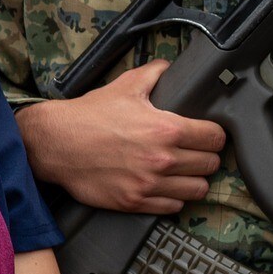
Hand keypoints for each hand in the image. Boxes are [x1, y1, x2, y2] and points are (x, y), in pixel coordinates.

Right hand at [16, 59, 226, 212]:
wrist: (56, 143)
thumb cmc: (89, 114)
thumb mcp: (126, 85)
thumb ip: (156, 73)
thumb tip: (172, 66)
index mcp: (166, 128)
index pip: (216, 138)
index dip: (215, 134)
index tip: (209, 134)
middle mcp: (162, 159)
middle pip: (210, 165)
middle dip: (207, 157)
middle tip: (196, 152)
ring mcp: (149, 184)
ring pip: (197, 190)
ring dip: (194, 180)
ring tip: (185, 172)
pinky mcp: (135, 202)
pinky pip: (173, 206)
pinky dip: (174, 197)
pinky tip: (166, 186)